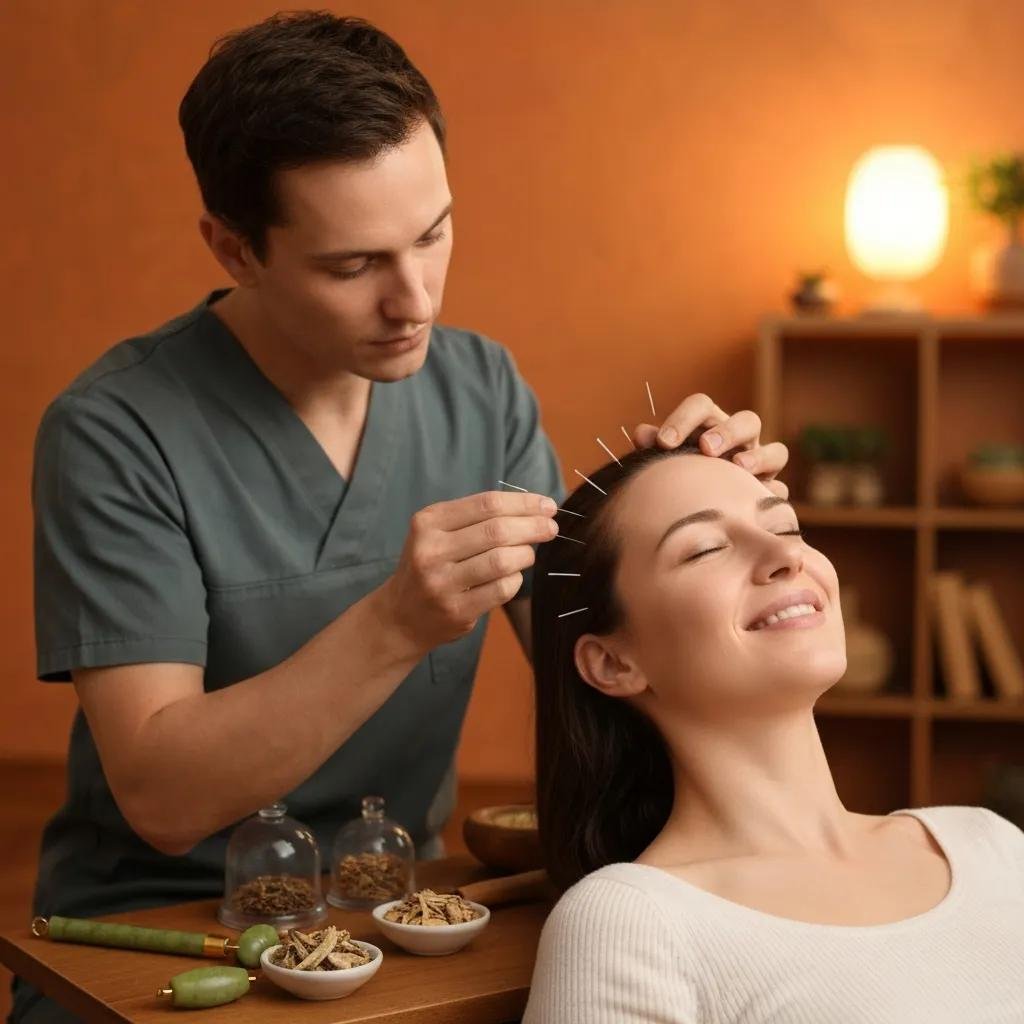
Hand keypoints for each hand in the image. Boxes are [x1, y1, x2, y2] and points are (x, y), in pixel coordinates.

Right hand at [378, 490, 558, 656]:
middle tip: (551, 528)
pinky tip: (513, 576)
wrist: (401, 616)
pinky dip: (516, 580)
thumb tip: (534, 508)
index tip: (547, 505)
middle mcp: (430, 550)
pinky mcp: (456, 610)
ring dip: (526, 554)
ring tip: (529, 553)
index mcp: (428, 522)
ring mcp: (442, 582)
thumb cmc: (431, 565)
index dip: (523, 503)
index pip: (486, 504)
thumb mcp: (438, 533)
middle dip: (532, 527)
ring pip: (502, 560)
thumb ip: (476, 518)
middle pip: (497, 531)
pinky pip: (501, 589)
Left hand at [630, 392, 788, 498]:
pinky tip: (752, 496)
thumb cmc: (679, 473)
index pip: (702, 406)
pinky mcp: (770, 490)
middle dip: (727, 432)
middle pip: (747, 421)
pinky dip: (769, 490)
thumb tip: (641, 433)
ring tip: (738, 467)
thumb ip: (655, 446)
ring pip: (775, 451)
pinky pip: (778, 487)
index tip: (665, 442)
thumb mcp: (666, 459)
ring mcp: (759, 464)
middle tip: (705, 448)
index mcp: (710, 425)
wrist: (700, 507)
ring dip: (757, 457)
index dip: (685, 418)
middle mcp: (740, 440)